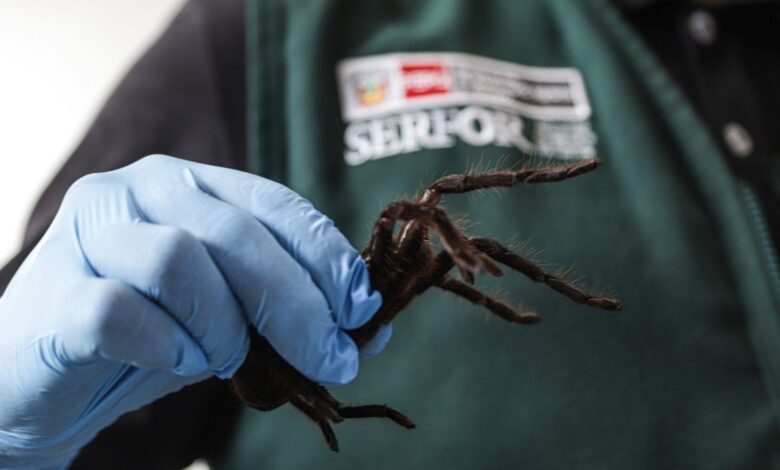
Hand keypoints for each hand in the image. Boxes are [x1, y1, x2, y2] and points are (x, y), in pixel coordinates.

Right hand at [0, 155, 385, 467]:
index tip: (361, 308)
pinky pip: (116, 310)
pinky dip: (164, 344)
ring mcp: (89, 233)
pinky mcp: (50, 290)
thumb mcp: (234, 317)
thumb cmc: (150, 335)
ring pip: (178, 260)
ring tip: (227, 359)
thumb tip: (374, 333)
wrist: (47, 378)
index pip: (274, 204)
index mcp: (191, 184)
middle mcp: (138, 190)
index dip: (326, 255)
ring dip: (224, 325)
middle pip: (236, 234)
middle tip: (330, 358)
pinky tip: (177, 362)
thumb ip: (293, 314)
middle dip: (298, 303)